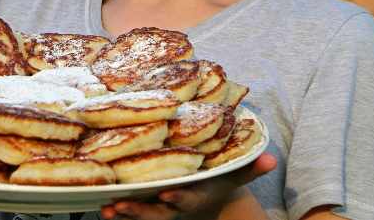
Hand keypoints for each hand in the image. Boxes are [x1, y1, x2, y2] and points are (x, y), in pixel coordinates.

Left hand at [100, 153, 276, 219]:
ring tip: (106, 210)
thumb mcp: (234, 176)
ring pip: (141, 215)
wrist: (207, 201)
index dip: (177, 198)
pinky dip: (118, 212)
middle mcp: (176, 205)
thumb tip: (272, 159)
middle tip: (120, 206)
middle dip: (140, 211)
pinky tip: (101, 206)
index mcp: (196, 195)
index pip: (186, 198)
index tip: (166, 194)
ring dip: (124, 214)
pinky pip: (132, 213)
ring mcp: (161, 209)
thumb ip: (250, 168)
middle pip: (157, 213)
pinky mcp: (148, 207)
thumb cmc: (218, 181)